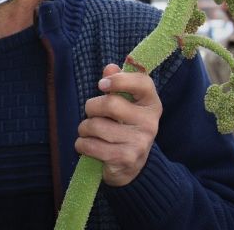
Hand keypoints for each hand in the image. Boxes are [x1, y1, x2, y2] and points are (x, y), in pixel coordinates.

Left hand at [75, 63, 162, 186]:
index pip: (142, 82)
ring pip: (95, 126)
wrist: (130, 166)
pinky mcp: (126, 159)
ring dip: (84, 128)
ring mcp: (140, 142)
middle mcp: (150, 123)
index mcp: (151, 104)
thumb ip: (116, 84)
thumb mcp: (124, 104)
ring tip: (90, 133)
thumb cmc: (123, 126)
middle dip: (91, 107)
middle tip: (91, 113)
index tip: (101, 85)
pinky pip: (90, 145)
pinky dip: (82, 145)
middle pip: (110, 104)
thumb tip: (110, 67)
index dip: (119, 80)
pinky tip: (88, 146)